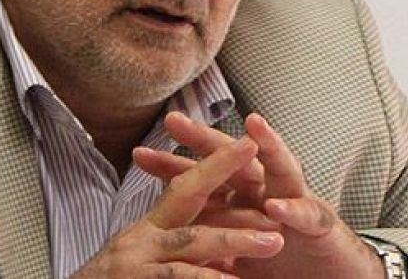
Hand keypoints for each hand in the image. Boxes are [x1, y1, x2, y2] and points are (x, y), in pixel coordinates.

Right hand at [72, 137, 284, 278]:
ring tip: (273, 242)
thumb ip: (179, 250)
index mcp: (148, 230)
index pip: (185, 187)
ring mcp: (135, 264)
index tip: (249, 145)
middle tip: (272, 179)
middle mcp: (140, 240)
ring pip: (190, 244)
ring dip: (234, 240)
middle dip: (231, 185)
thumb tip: (223, 251)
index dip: (217, 164)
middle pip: (188, 201)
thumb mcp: (144, 260)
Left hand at [134, 112, 384, 278]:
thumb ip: (210, 236)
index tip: (138, 153)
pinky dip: (292, 208)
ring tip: (251, 127)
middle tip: (175, 120)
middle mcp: (267, 192)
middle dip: (205, 139)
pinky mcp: (321, 225)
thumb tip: (168, 238)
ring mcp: (296, 203)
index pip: (204, 177)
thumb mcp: (235, 249)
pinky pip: (306, 213)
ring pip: (280, 169)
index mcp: (242, 198)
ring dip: (269, 147)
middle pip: (234, 160)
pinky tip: (276, 204)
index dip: (173, 165)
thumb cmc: (280, 261)